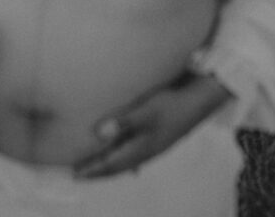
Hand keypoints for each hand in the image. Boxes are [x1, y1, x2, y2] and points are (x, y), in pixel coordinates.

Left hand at [72, 73, 232, 179]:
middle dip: (99, 171)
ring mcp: (153, 146)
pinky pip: (133, 153)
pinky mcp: (157, 137)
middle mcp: (146, 152)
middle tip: (80, 173)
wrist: (199, 101)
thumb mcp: (146, 110)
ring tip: (96, 163)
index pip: (112, 164)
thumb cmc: (171, 105)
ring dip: (110, 163)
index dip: (93, 169)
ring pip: (126, 160)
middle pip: (118, 166)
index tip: (75, 174)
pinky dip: (122, 154)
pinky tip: (121, 149)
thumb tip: (98, 133)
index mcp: (141, 149)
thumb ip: (123, 121)